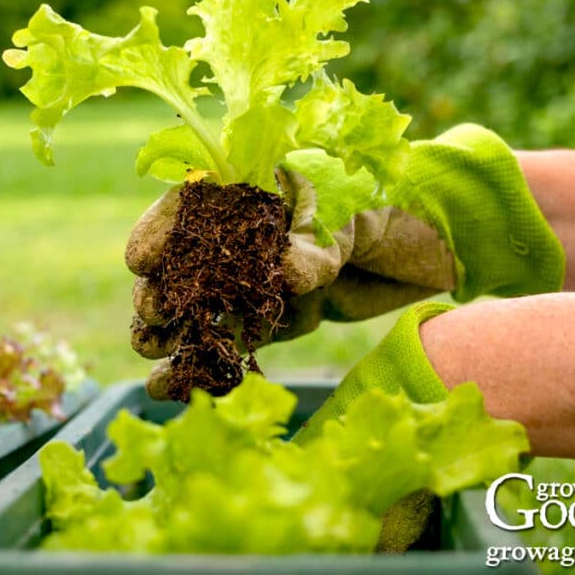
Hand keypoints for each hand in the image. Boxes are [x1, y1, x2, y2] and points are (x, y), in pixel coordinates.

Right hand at [126, 169, 456, 397]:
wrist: (431, 238)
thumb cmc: (389, 201)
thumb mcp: (353, 211)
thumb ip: (318, 240)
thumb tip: (284, 272)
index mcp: (249, 187)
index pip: (190, 204)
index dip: (159, 230)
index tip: (143, 260)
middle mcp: (241, 234)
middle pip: (183, 263)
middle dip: (160, 289)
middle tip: (154, 316)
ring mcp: (254, 278)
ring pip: (198, 307)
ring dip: (170, 335)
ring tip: (155, 357)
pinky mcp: (271, 318)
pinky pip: (231, 340)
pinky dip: (204, 364)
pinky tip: (175, 386)